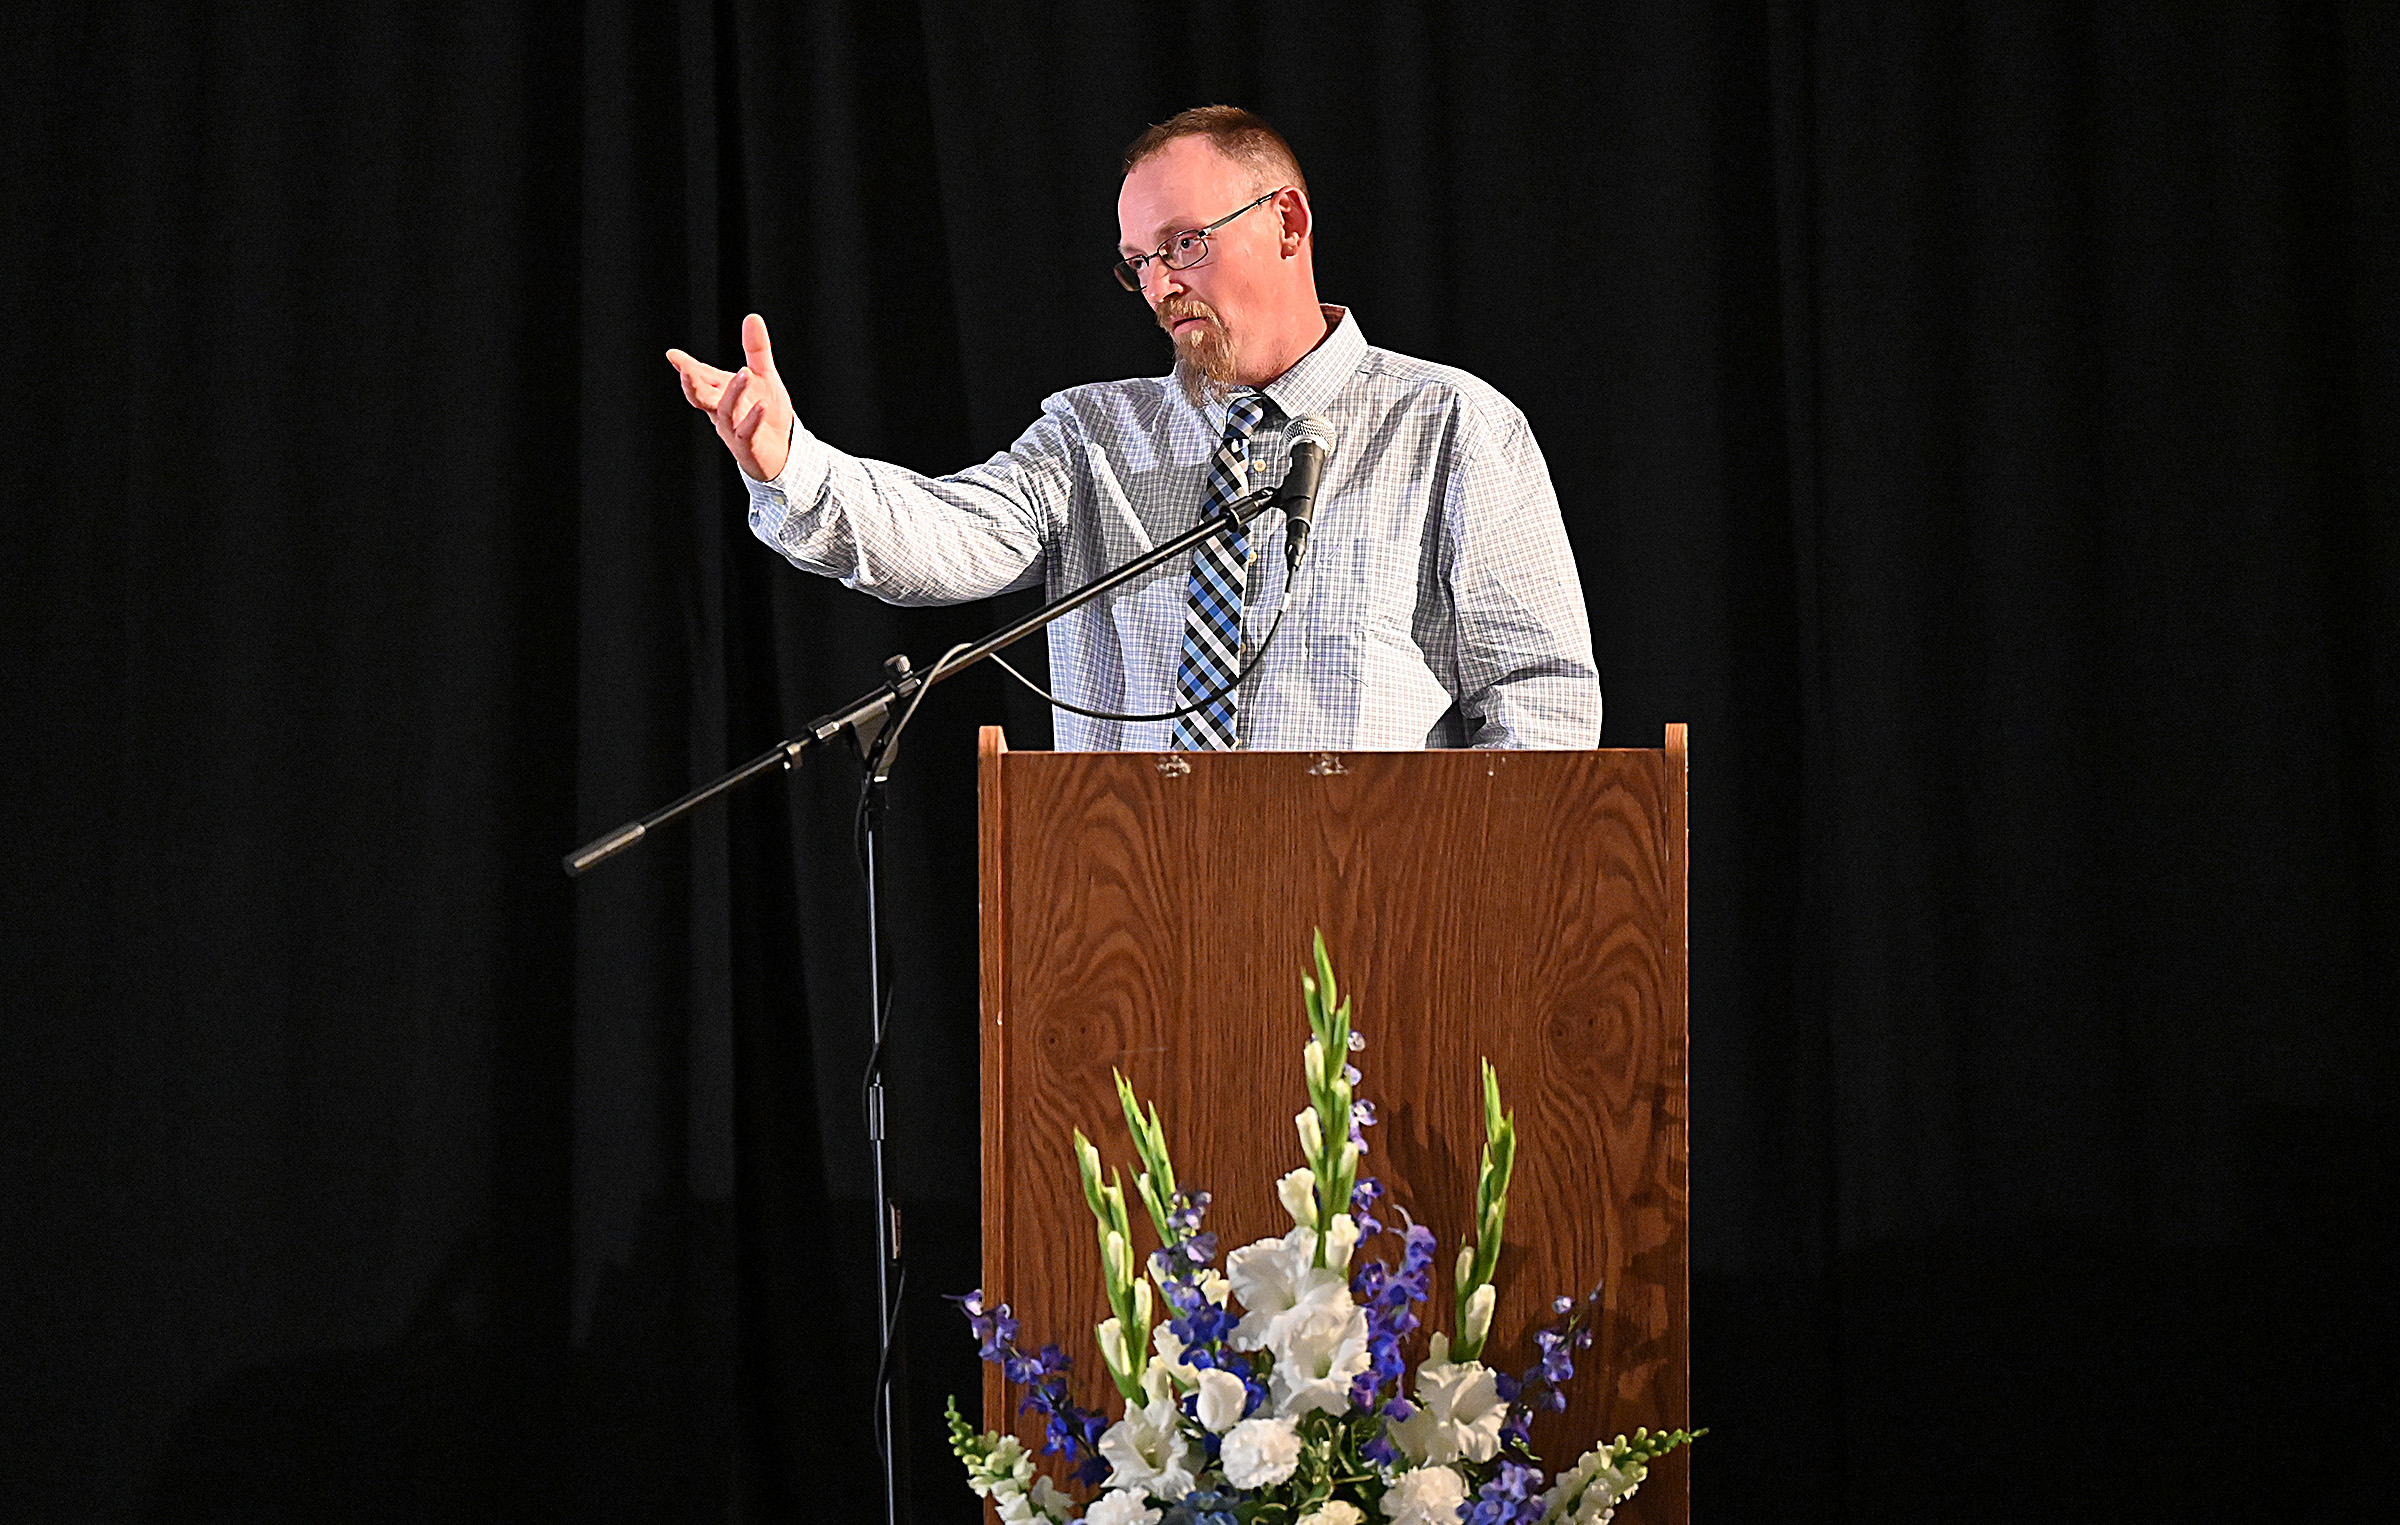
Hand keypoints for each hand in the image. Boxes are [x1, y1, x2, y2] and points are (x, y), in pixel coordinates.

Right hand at [666, 312, 794, 481]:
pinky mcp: (749, 446)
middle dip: (691, 383)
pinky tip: (761, 405)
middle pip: (700, 397)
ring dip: (733, 391)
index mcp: (720, 393)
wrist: (783, 449)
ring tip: (744, 373)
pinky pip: (747, 431)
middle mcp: (722, 411)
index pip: (701, 377)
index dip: (687, 367)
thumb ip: (756, 349)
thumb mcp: (762, 376)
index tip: (673, 355)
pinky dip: (753, 418)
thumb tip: (752, 316)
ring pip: (725, 410)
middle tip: (685, 370)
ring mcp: (733, 429)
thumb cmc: (766, 414)